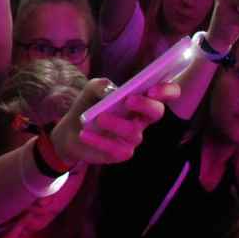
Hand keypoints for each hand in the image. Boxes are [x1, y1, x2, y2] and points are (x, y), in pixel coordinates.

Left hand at [50, 76, 175, 164]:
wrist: (71, 128)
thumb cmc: (89, 105)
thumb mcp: (91, 89)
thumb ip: (101, 85)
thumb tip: (112, 91)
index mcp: (141, 99)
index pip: (167, 93)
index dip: (167, 90)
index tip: (152, 89)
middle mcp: (142, 118)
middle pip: (156, 112)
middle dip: (146, 105)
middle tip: (129, 100)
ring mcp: (134, 137)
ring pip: (134, 132)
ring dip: (116, 124)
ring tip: (98, 118)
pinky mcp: (122, 152)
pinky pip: (117, 150)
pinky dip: (100, 141)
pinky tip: (85, 134)